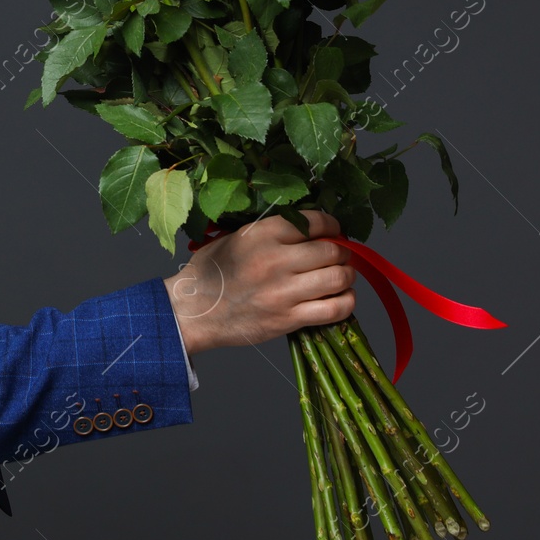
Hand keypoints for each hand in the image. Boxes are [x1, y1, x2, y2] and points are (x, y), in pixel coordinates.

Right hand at [162, 210, 355, 355]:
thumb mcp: (233, 237)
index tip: (333, 231)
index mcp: (261, 234)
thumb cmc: (210, 273)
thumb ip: (269, 230)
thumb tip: (309, 227)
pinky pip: (335, 309)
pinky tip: (341, 298)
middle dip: (341, 252)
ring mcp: (284, 292)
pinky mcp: (288, 319)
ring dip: (346, 276)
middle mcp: (276, 260)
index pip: (315, 221)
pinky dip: (346, 302)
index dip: (332, 225)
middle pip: (332, 250)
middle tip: (338, 256)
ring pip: (338, 277)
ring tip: (340, 276)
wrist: (192, 311)